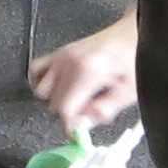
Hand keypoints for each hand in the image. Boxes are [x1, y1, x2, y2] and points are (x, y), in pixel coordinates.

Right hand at [27, 13, 140, 135]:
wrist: (133, 34)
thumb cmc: (133, 58)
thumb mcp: (128, 91)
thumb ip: (104, 110)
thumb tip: (83, 125)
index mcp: (87, 72)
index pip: (64, 109)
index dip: (71, 126)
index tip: (78, 133)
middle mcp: (69, 62)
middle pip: (53, 103)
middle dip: (70, 113)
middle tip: (88, 110)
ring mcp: (61, 55)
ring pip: (41, 91)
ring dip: (56, 100)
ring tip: (77, 99)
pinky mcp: (59, 52)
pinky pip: (35, 71)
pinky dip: (41, 83)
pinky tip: (60, 88)